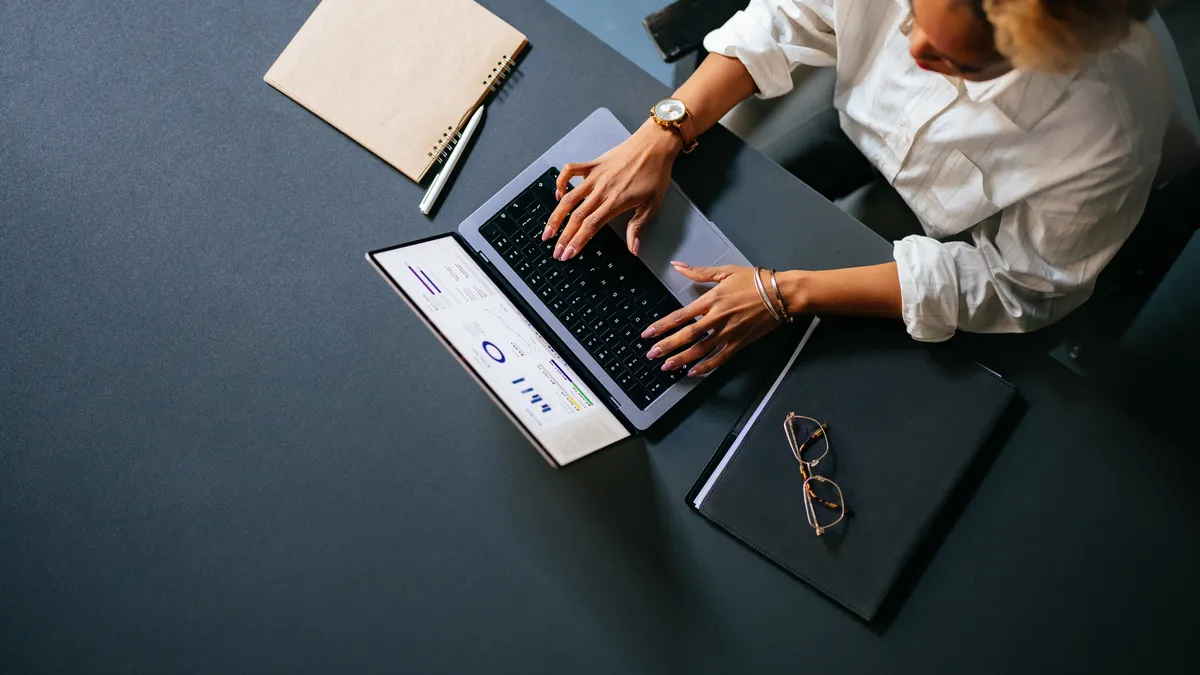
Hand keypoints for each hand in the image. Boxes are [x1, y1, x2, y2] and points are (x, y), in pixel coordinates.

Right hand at [543, 119, 681, 260]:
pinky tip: (558, 194)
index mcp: (617, 202)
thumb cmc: (656, 173)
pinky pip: (570, 170)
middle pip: (577, 216)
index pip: (591, 226)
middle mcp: (602, 190)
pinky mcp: (593, 164)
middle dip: (564, 236)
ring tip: (548, 231)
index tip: (568, 254)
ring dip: (556, 216)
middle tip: (556, 251)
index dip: (577, 242)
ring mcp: (595, 176)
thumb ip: (638, 227)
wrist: (655, 144)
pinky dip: (560, 181)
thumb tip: (633, 249)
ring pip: (569, 198)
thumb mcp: (653, 204)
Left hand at [643, 263, 787, 376]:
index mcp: (711, 300)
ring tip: (666, 366)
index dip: (662, 326)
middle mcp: (717, 319)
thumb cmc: (754, 281)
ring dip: (681, 359)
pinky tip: (693, 372)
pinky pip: (720, 358)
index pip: (680, 316)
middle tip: (651, 354)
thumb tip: (677, 266)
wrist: (781, 294)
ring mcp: (728, 333)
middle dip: (667, 346)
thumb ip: (699, 272)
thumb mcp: (725, 272)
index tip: (648, 334)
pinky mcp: (739, 343)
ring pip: (700, 350)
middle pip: (686, 336)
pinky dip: (706, 367)